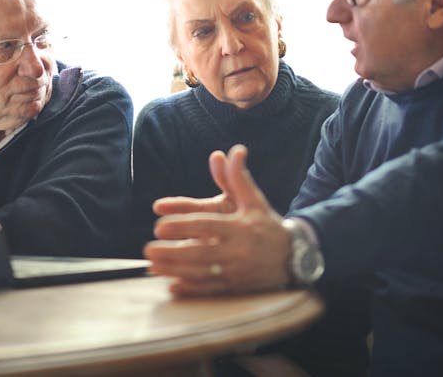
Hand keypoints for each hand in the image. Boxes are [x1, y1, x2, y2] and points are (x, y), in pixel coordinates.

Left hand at [144, 145, 291, 296]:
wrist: (294, 256)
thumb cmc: (267, 224)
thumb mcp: (254, 200)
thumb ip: (238, 177)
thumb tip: (233, 150)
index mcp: (239, 227)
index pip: (206, 225)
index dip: (182, 226)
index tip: (160, 225)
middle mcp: (237, 251)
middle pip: (200, 253)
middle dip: (172, 252)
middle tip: (148, 249)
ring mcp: (237, 272)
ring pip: (202, 273)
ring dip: (175, 271)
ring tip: (153, 267)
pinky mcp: (237, 288)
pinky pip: (211, 290)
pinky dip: (192, 290)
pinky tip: (172, 287)